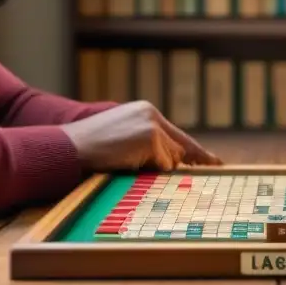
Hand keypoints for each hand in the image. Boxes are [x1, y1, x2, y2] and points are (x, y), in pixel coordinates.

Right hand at [62, 101, 221, 170]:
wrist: (69, 148)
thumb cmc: (90, 150)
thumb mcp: (121, 139)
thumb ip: (146, 145)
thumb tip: (172, 164)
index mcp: (144, 111)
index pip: (176, 135)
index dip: (196, 152)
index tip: (216, 164)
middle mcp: (151, 113)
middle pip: (178, 149)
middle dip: (176, 165)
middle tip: (196, 173)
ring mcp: (151, 124)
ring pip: (170, 159)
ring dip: (152, 169)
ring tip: (124, 161)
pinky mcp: (150, 137)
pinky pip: (161, 165)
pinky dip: (146, 170)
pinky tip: (125, 162)